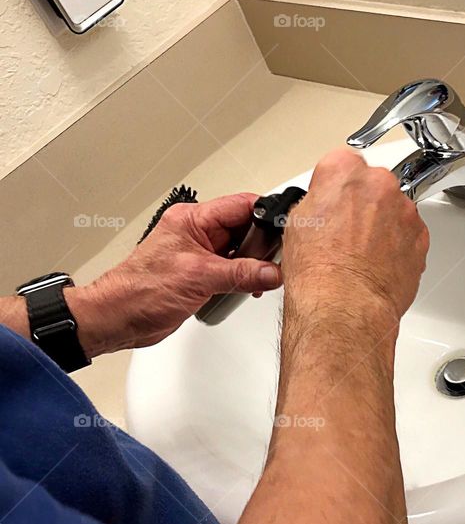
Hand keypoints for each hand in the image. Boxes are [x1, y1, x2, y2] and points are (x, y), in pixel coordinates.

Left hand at [69, 193, 282, 355]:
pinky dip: (246, 277)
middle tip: (275, 261)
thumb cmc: (138, 291)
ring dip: (255, 264)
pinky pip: (234, 269)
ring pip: (243, 250)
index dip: (267, 215)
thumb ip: (241, 273)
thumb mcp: (199, 278)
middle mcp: (198, 232)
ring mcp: (201, 253)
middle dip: (263, 245)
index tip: (288, 229)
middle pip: (246, 228)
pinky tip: (251, 288)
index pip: (241, 205)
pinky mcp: (203, 274)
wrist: (117, 319)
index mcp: (192, 219)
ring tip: (263, 278)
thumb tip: (272, 272)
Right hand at [281, 150, 428, 330]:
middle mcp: (379, 184)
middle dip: (362, 203)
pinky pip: (409, 233)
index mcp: (343, 171)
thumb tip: (324, 206)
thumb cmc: (319, 271)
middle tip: (345, 232)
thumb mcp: (297, 223)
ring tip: (361, 254)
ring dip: (382, 224)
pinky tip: (378, 263)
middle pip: (372, 184)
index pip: (340, 163)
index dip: (334, 186)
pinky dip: (398, 244)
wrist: (345, 306)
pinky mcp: (420, 236)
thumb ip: (318, 201)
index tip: (332, 201)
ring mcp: (404, 210)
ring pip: (393, 209)